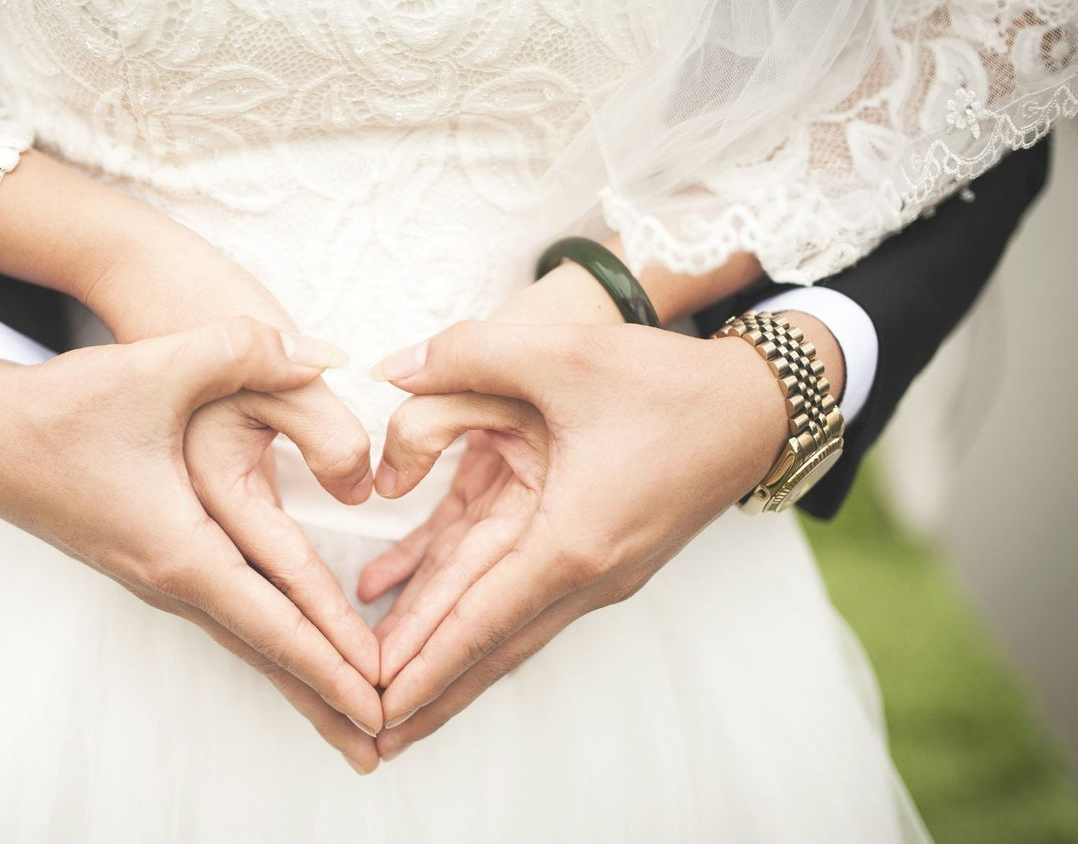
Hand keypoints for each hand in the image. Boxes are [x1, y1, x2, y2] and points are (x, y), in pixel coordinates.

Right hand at [0, 318, 383, 772]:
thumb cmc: (65, 406)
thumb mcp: (156, 367)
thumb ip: (245, 351)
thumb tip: (328, 354)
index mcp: (179, 547)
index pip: (272, 620)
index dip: (331, 658)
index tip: (380, 700)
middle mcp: (170, 578)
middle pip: (265, 651)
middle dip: (325, 696)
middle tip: (385, 742)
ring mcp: (159, 578)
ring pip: (247, 640)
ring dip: (301, 678)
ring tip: (349, 717)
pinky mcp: (154, 564)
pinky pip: (229, 618)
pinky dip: (271, 645)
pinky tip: (295, 655)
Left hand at [361, 319, 792, 760]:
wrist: (755, 409)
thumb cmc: (667, 384)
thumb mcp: (562, 352)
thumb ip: (467, 354)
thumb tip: (390, 370)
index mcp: (572, 540)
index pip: (479, 620)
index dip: (422, 664)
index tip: (376, 707)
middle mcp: (584, 573)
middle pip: (488, 645)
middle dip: (426, 690)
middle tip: (367, 733)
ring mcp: (592, 572)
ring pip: (500, 626)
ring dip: (444, 660)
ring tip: (390, 696)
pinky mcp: (592, 554)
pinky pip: (515, 590)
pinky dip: (464, 603)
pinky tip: (407, 593)